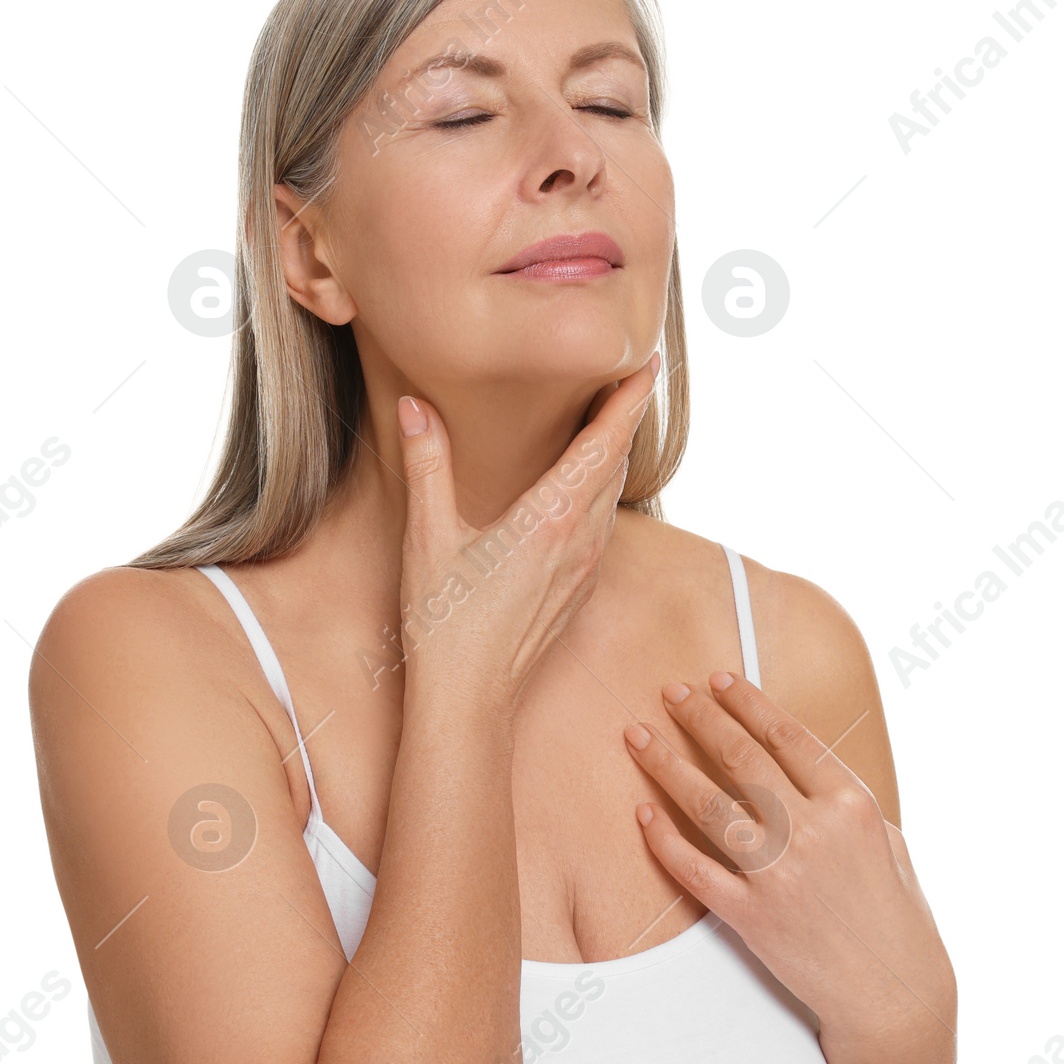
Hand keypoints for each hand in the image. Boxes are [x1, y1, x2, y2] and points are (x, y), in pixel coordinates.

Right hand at [395, 353, 659, 715]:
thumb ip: (427, 465)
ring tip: (610, 421)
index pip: (602, 444)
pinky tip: (584, 489)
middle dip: (625, 417)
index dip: (628, 400)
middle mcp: (578, 541)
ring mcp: (584, 568)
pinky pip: (602, 527)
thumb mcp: (428, 537)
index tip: (646, 363)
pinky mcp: (578, 590)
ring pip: (612, 496)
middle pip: (616, 463)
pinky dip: (601, 492)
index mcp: (547, 519)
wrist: (468, 700)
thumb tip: (417, 408)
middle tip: (630, 376)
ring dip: (614, 455)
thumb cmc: (444, 625)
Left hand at [622, 671, 953, 1047]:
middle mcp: (813, 833)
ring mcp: (779, 876)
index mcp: (852, 807)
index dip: (748, 704)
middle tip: (669, 692)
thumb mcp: (889, 844)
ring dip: (666, 766)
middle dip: (700, 718)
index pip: (788, 737)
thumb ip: (843, 802)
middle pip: (742, 759)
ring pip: (708, 805)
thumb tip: (801, 763)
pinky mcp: (751, 917)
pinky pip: (694, 869)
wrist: (893, 997)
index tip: (720, 680)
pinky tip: (643, 812)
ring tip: (637, 736)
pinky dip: (664, 839)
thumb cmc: (897, 919)